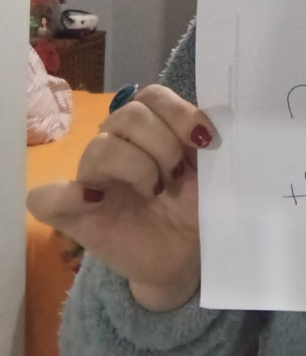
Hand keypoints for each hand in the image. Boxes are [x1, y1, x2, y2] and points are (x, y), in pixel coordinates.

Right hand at [27, 84, 216, 310]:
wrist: (185, 259)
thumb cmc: (195, 209)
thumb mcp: (211, 172)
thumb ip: (206, 142)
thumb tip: (210, 122)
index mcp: (150, 130)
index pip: (151, 96)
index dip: (179, 112)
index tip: (204, 141)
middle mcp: (117, 145)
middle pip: (128, 114)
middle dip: (164, 142)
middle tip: (178, 174)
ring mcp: (92, 179)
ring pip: (101, 146)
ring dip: (138, 165)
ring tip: (156, 191)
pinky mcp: (72, 216)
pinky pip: (45, 197)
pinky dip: (69, 194)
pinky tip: (100, 200)